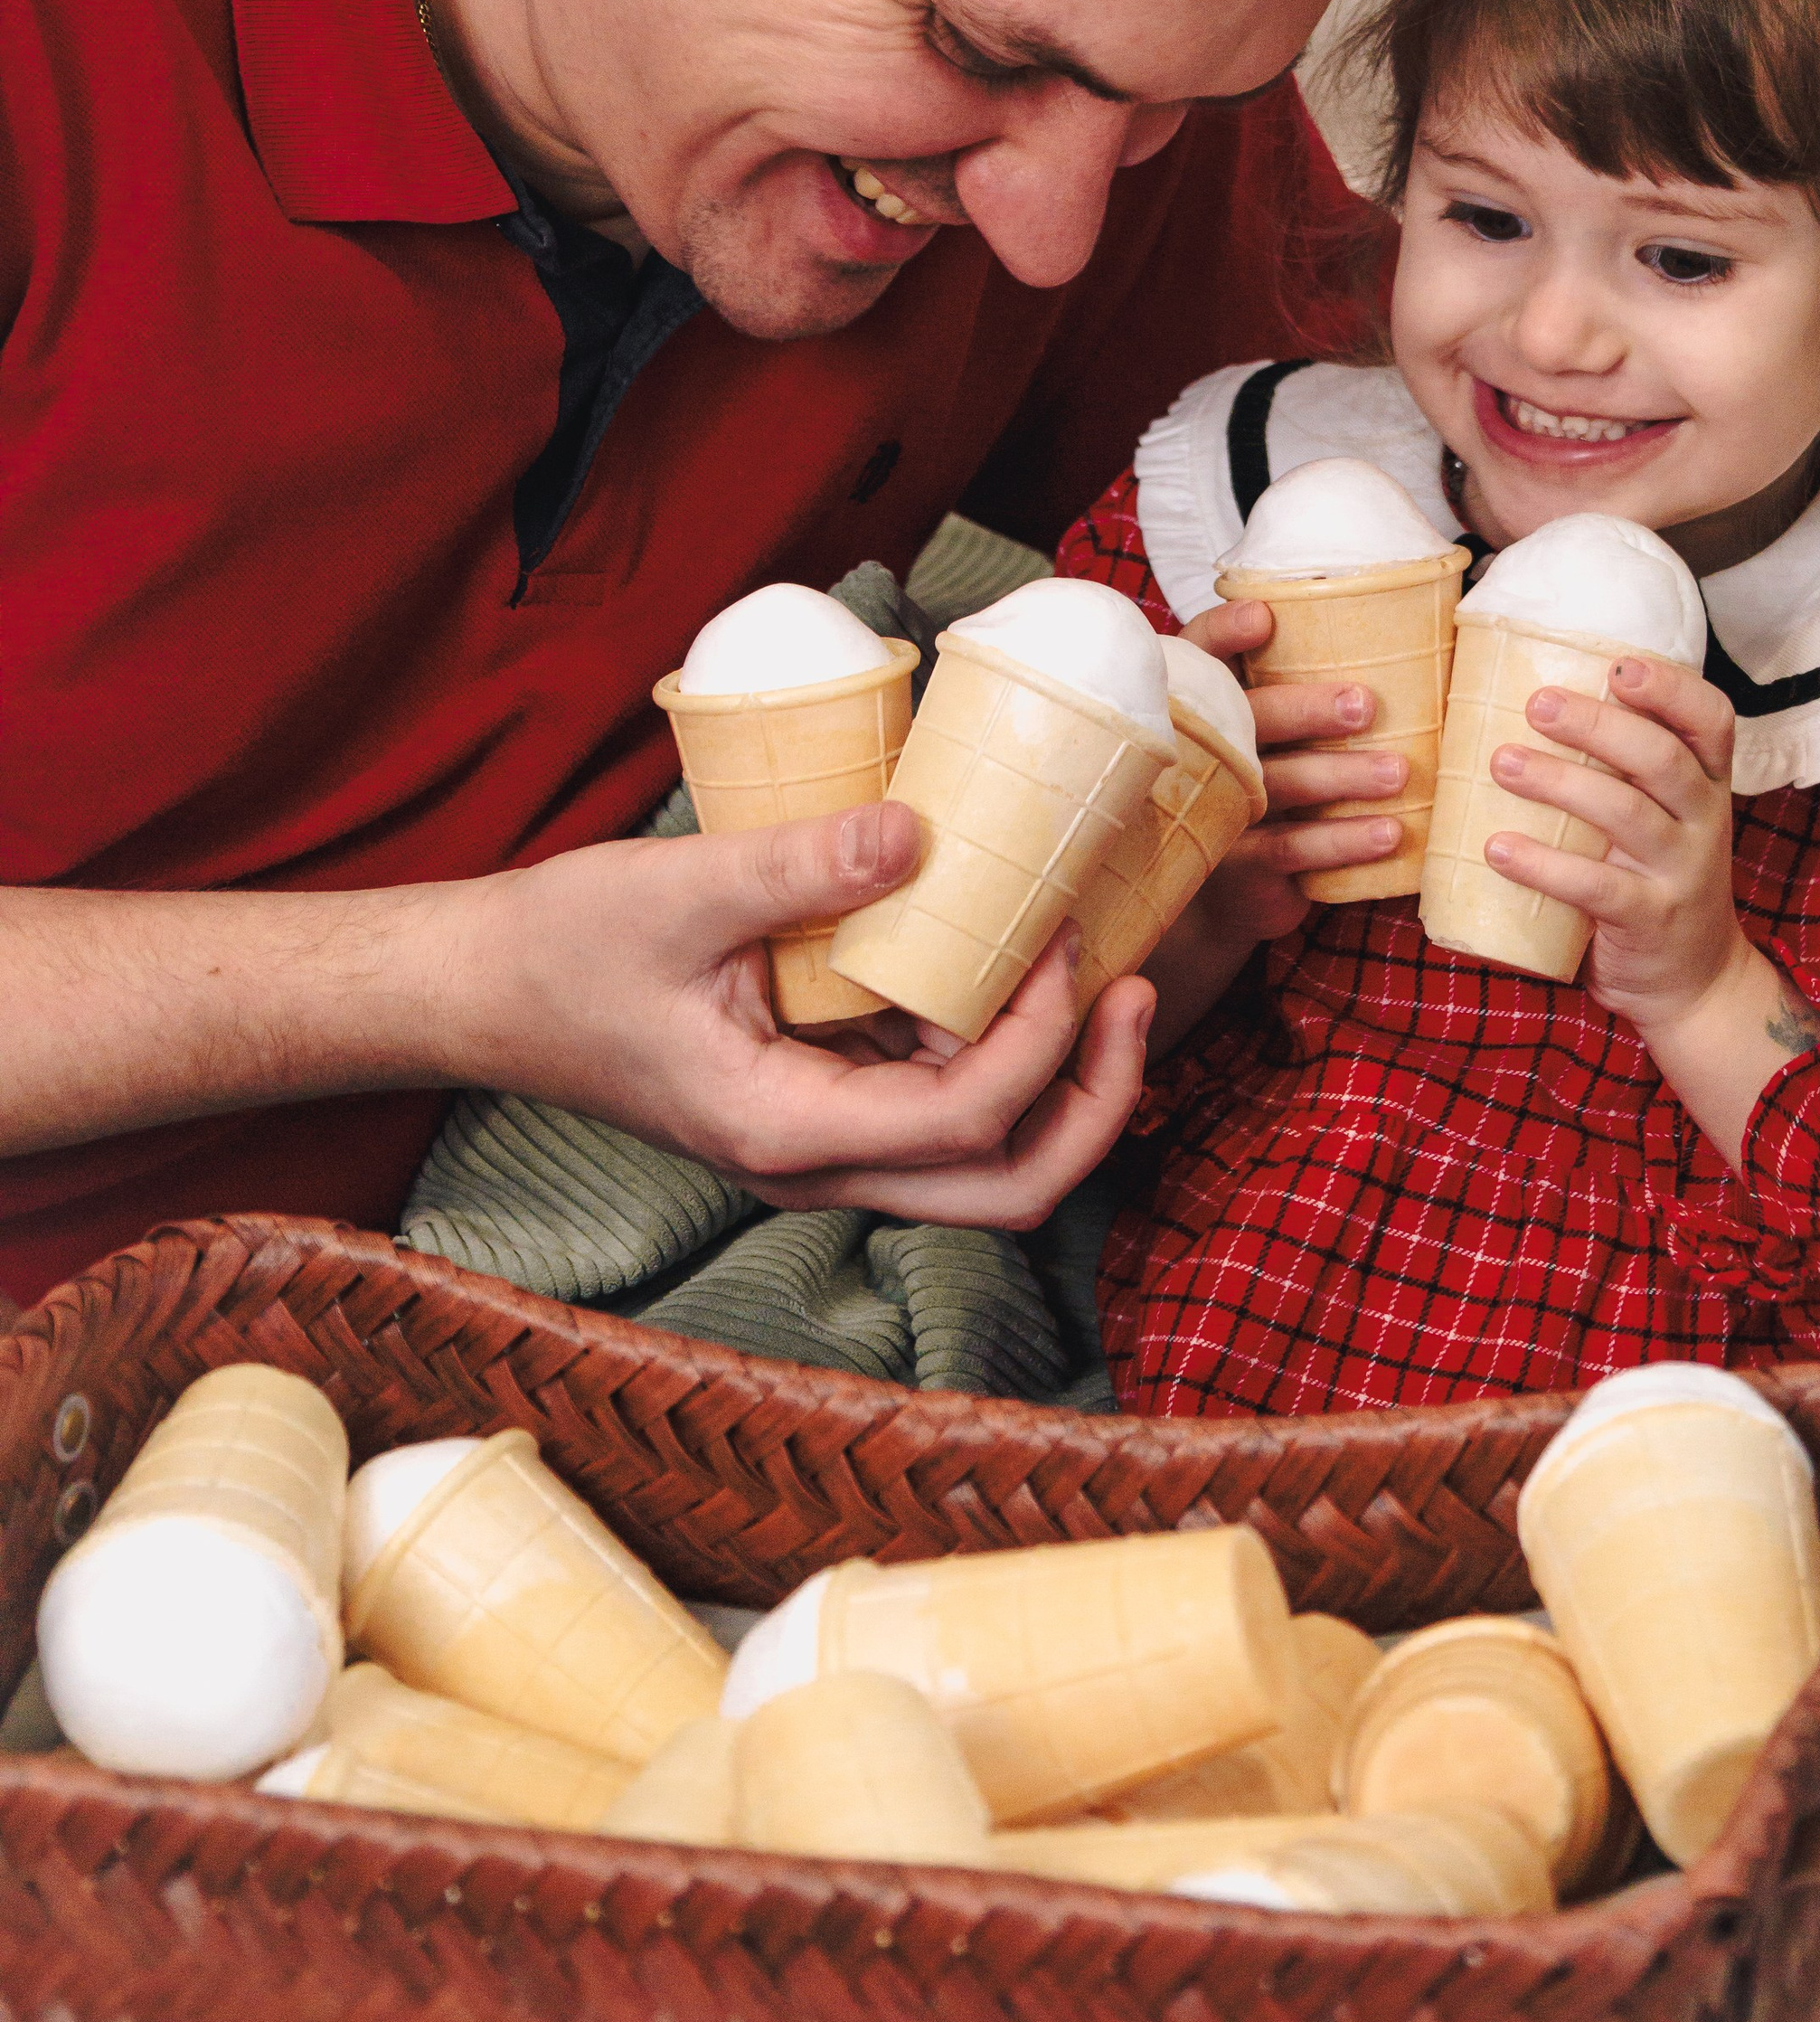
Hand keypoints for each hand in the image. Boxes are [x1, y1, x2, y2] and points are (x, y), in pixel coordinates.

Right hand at [440, 799, 1149, 1231]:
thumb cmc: (562, 950)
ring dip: (1058, 1079)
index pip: (964, 1122)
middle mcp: (817, 1162)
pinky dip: (997, 1049)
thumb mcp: (678, 890)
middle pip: (1005, 1189)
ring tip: (1096, 968)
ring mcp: (822, 1139)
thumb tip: (920, 831)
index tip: (1061, 940)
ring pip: (982, 1160)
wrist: (484, 989)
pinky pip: (938, 1103)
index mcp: (785, 1134)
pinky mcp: (820, 1098)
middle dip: (1093, 1102)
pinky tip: (1012, 962)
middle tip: (1133, 992)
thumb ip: (799, 867)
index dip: (1039, 1040)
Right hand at [1113, 599, 1400, 1051]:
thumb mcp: (1264, 732)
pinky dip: (1345, 840)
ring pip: (1278, 785)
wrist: (1222, 892)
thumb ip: (1296, 686)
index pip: (1200, 654)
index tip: (1264, 617)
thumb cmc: (1263, 782)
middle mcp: (1199, 752)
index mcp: (1202, 702)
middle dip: (1306, 709)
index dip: (1225, 633)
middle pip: (1246, 719)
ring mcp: (1214, 811)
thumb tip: (1408, 636)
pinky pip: (1293, 849)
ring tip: (1397, 772)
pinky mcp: (1241, 866)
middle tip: (1365, 704)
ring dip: (1342, 777)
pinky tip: (1390, 832)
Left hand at [1479, 655, 1740, 1030]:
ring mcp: (1681, 871)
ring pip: (1627, 814)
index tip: (1618, 665)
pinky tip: (1498, 849)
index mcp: (1705, 783)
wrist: (1693, 982)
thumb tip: (1524, 699)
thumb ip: (1620, 771)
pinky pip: (1596, 887)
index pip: (1711, 720)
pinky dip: (1544, 865)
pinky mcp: (1650, 918)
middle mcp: (1704, 819)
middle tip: (1536, 705)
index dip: (1671, 687)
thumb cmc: (1653, 877)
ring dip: (1559, 783)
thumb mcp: (1659, 818)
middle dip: (1597, 724)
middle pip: (1661, 757)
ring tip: (1501, 764)